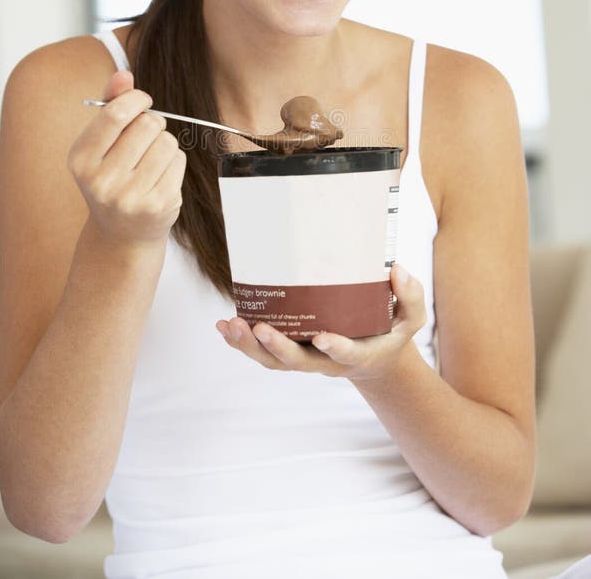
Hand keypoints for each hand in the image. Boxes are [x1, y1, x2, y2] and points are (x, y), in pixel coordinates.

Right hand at [68, 69, 186, 245]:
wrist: (122, 233)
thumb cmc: (112, 177)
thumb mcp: (101, 143)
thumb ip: (111, 105)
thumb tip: (124, 74)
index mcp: (80, 160)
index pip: (116, 113)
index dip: (136, 99)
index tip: (143, 101)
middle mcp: (101, 181)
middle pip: (148, 125)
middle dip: (152, 125)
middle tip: (145, 139)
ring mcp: (130, 197)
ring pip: (167, 142)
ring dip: (165, 144)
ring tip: (151, 161)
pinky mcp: (158, 205)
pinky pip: (179, 161)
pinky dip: (174, 162)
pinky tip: (160, 177)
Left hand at [215, 264, 426, 381]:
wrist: (374, 357)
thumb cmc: (391, 330)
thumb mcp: (411, 318)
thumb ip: (410, 297)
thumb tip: (396, 270)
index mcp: (358, 354)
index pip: (347, 354)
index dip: (336, 348)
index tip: (323, 337)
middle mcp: (326, 361)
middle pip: (297, 363)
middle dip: (276, 348)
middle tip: (258, 329)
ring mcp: (305, 358)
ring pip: (273, 362)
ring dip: (249, 347)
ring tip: (229, 325)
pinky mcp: (290, 351)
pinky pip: (262, 353)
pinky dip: (241, 343)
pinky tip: (223, 325)